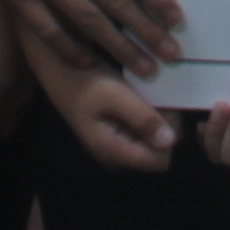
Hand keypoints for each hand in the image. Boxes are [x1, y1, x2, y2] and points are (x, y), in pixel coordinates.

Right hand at [18, 20, 176, 171]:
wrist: (59, 68)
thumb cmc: (84, 81)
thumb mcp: (115, 95)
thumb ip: (143, 118)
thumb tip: (171, 142)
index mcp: (112, 150)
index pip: (158, 161)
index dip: (169, 138)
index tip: (167, 109)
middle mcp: (115, 152)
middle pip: (156, 151)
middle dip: (165, 126)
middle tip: (163, 97)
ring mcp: (115, 141)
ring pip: (151, 139)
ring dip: (158, 118)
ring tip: (154, 93)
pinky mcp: (116, 129)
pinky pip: (142, 129)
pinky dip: (148, 113)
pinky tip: (146, 94)